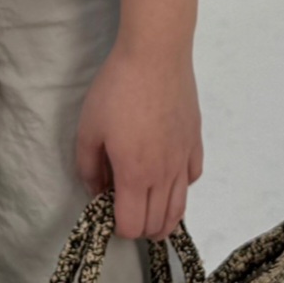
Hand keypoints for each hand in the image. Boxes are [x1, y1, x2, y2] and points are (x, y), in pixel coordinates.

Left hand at [74, 39, 203, 242]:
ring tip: (148, 208)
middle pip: (158, 224)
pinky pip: (192, 179)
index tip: (107, 209)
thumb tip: (96, 189)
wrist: (155, 56)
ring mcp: (184, 159)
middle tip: (124, 208)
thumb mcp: (89, 126)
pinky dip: (180, 187)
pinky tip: (168, 174)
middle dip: (139, 227)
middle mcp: (165, 175)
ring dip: (163, 217)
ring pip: (180, 208)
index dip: (117, 226)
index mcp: (136, 175)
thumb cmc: (117, 89)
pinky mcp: (195, 142)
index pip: (133, 226)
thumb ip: (88, 165)